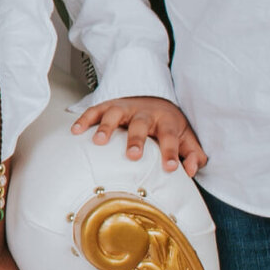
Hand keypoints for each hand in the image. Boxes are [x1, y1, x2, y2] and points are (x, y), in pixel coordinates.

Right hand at [71, 95, 207, 173]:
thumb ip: (194, 155)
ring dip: (106, 126)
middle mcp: (145, 113)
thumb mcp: (187, 138)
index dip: (171, 152)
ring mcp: (125, 108)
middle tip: (132, 155)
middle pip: (140, 124)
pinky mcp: (109, 106)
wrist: (155, 98)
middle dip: (136, 139)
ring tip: (98, 141)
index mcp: (166, 121)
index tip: (171, 167)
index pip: (170, 136)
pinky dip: (85, 119)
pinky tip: (76, 131)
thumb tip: (192, 170)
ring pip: (115, 114)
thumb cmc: (169, 125)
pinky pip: (95, 110)